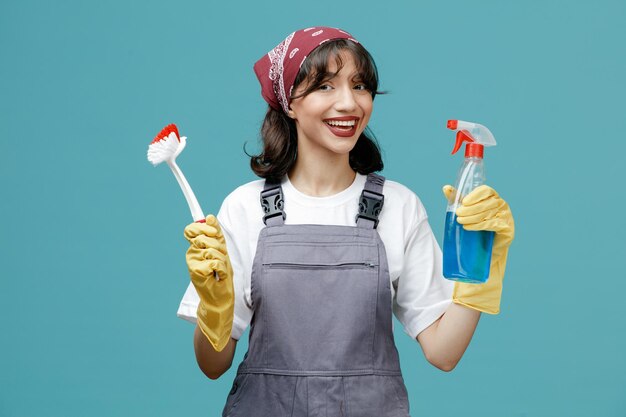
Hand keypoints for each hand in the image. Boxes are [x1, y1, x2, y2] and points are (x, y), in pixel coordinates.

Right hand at [184, 214, 233, 350]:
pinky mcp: (196, 273)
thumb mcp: (222, 252)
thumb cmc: (221, 278)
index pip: (192, 229)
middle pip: (204, 236)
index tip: (211, 223)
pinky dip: (221, 269)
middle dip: (219, 245)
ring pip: (212, 249)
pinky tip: (218, 276)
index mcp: (195, 248)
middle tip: (221, 257)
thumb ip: (216, 235)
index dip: (202, 225)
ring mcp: (192, 264)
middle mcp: (191, 254)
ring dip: (222, 259)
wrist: (219, 302)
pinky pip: (214, 262)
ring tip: (220, 270)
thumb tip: (210, 216)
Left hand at [442, 185, 514, 313]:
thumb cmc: (473, 229)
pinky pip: (495, 224)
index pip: (487, 190)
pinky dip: (481, 225)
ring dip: (474, 216)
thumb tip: (445, 187)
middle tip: (458, 215)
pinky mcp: (508, 230)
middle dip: (471, 208)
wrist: (483, 253)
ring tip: (461, 222)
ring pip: (490, 213)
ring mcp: (506, 218)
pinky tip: (469, 227)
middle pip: (487, 202)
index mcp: (493, 198)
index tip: (463, 201)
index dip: (475, 195)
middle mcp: (502, 206)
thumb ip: (456, 199)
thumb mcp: (465, 212)